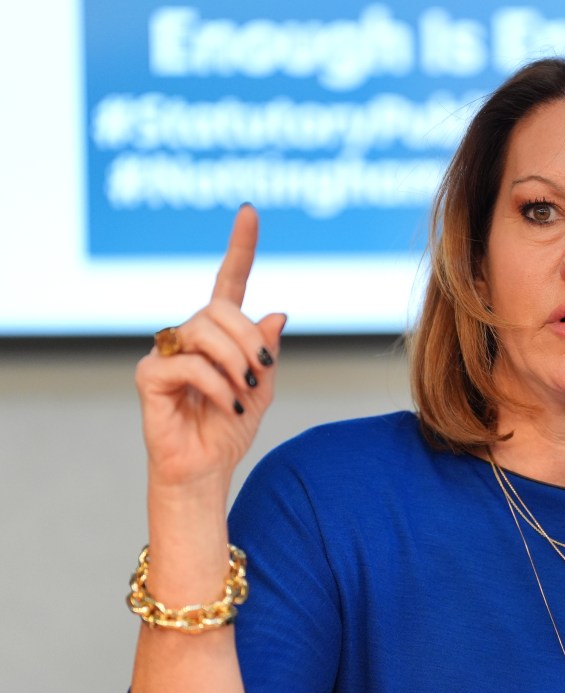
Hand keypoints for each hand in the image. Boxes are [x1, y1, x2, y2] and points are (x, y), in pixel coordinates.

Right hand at [134, 205, 285, 494]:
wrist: (206, 469)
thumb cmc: (229, 427)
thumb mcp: (262, 386)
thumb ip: (266, 351)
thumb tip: (276, 314)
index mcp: (219, 334)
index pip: (229, 281)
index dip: (241, 247)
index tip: (250, 212)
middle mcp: (189, 335)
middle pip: (219, 309)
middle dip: (248, 339)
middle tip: (261, 371)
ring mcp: (166, 353)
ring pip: (203, 331)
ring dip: (234, 361)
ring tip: (243, 391)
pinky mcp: (149, 376)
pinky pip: (186, 363)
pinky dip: (215, 383)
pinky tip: (226, 403)